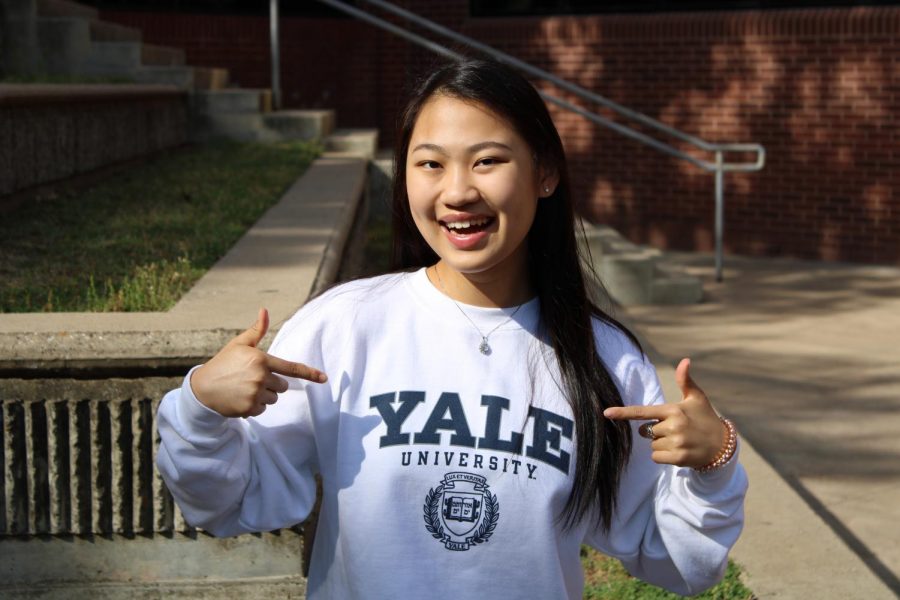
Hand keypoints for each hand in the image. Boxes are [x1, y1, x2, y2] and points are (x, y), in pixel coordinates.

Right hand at [190, 308, 327, 417]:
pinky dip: (254, 405)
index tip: (324, 378)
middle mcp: (260, 377)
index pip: (291, 368)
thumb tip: (264, 310)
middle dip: (271, 383)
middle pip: (282, 386)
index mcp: (261, 360)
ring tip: (244, 388)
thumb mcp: (239, 344)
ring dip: (263, 395)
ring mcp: (255, 394)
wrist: (202, 388)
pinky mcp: (249, 408)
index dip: (309, 373)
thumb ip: (256, 330)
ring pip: (273, 398)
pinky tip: (240, 398)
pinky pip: (263, 409)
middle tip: (251, 379)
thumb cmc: (223, 363)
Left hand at [603, 358, 725, 468]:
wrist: (723, 445)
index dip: (623, 413)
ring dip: (661, 444)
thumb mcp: (696, 398)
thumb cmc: (705, 418)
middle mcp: (673, 426)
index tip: (606, 413)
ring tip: (679, 440)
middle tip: (675, 429)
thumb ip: (685, 381)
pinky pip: (656, 457)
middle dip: (656, 431)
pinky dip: (663, 456)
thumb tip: (685, 360)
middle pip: (646, 431)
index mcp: (673, 410)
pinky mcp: (678, 458)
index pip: (643, 411)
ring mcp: (676, 443)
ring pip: (652, 445)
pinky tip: (678, 451)